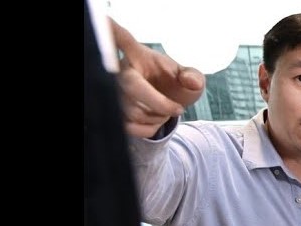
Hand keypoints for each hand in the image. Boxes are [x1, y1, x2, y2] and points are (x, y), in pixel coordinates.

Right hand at [110, 19, 205, 137]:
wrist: (168, 104)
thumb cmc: (175, 84)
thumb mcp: (190, 78)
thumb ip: (193, 77)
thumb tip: (192, 81)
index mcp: (137, 57)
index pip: (124, 40)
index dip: (113, 31)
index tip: (107, 21)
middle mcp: (121, 73)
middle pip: (133, 90)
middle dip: (160, 104)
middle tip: (178, 108)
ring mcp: (115, 93)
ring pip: (133, 113)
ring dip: (156, 118)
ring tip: (163, 110)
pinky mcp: (114, 113)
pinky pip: (131, 128)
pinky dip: (148, 129)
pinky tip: (153, 120)